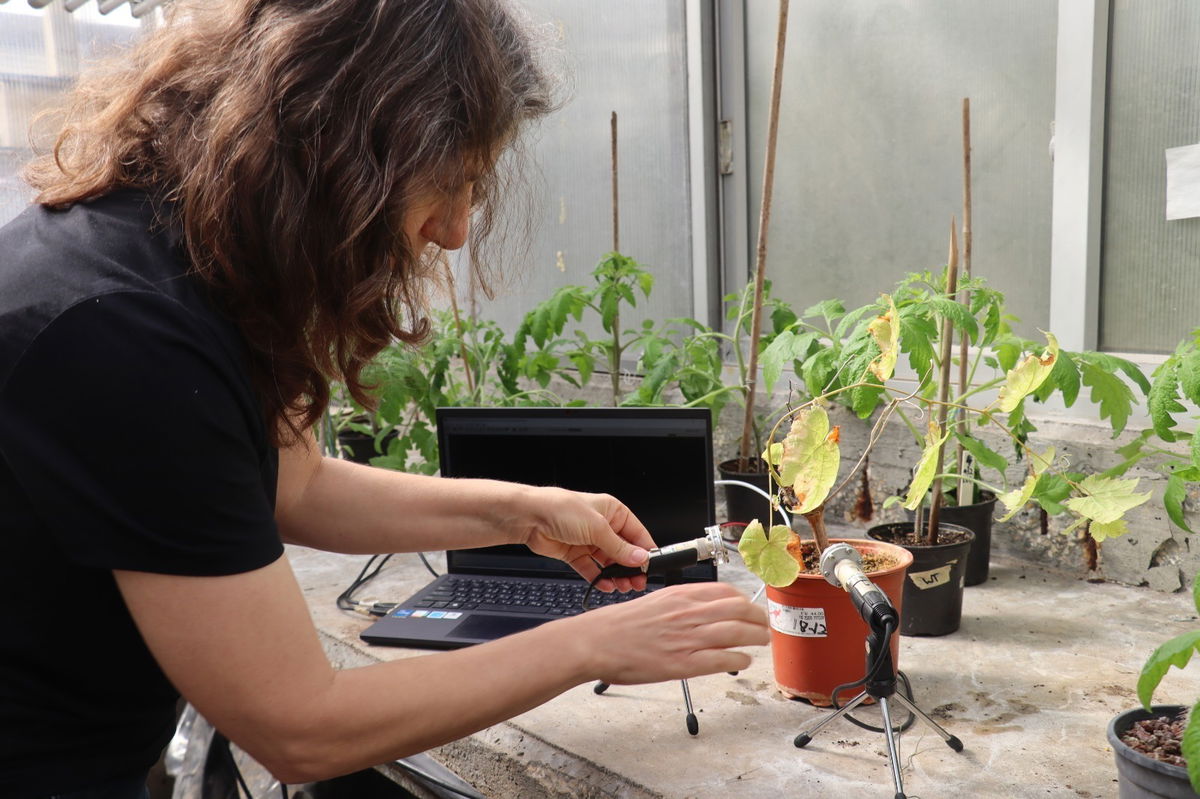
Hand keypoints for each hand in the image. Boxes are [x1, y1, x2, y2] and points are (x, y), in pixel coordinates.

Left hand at [516, 487, 654, 593]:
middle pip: (623, 551)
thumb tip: (640, 558)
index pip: (637, 534)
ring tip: (622, 586)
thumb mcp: (598, 528)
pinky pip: (592, 568)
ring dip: (616, 575)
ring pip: (608, 562)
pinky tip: (605, 585)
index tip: (650, 568)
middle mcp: (603, 526)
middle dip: (630, 567)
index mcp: (613, 512)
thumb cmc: (562, 509)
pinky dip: (599, 578)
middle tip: (637, 583)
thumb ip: (620, 547)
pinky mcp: (575, 553)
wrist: (530, 517)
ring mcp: (588, 540)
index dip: (644, 551)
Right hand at [564, 582, 769, 683]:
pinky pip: (722, 660)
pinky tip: (743, 662)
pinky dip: (739, 660)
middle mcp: (687, 613)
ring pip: (737, 633)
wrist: (595, 642)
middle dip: (758, 618)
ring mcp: (687, 638)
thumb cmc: (618, 624)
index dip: (744, 600)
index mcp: (679, 595)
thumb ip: (679, 604)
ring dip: (756, 638)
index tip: (750, 607)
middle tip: (763, 626)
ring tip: (761, 642)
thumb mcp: (653, 601)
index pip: (725, 591)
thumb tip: (702, 610)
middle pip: (739, 610)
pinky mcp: (683, 664)